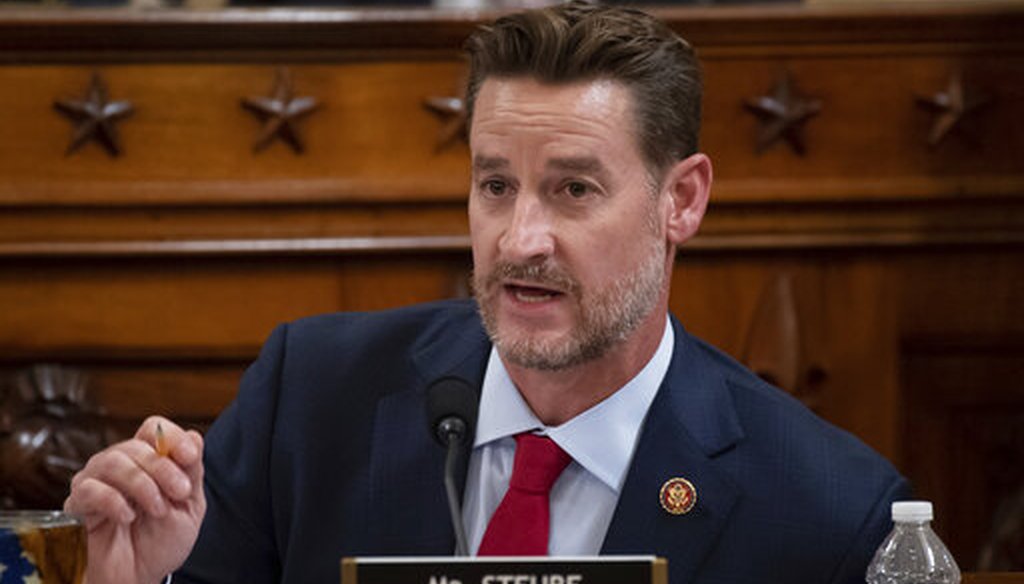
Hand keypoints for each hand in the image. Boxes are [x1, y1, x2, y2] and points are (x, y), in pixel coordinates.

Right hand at [65, 416, 205, 583]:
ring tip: (157, 510)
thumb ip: (191, 472)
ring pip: (113, 461)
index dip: (171, 436)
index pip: (153, 428)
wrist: (140, 577)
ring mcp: (96, 481)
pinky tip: (128, 517)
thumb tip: (194, 437)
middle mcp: (120, 464)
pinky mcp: (78, 504)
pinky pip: (90, 489)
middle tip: (180, 493)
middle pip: (136, 446)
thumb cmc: (162, 541)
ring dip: (142, 484)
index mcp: (149, 460)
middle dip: (164, 469)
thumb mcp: (189, 507)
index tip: (188, 456)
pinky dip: (113, 501)